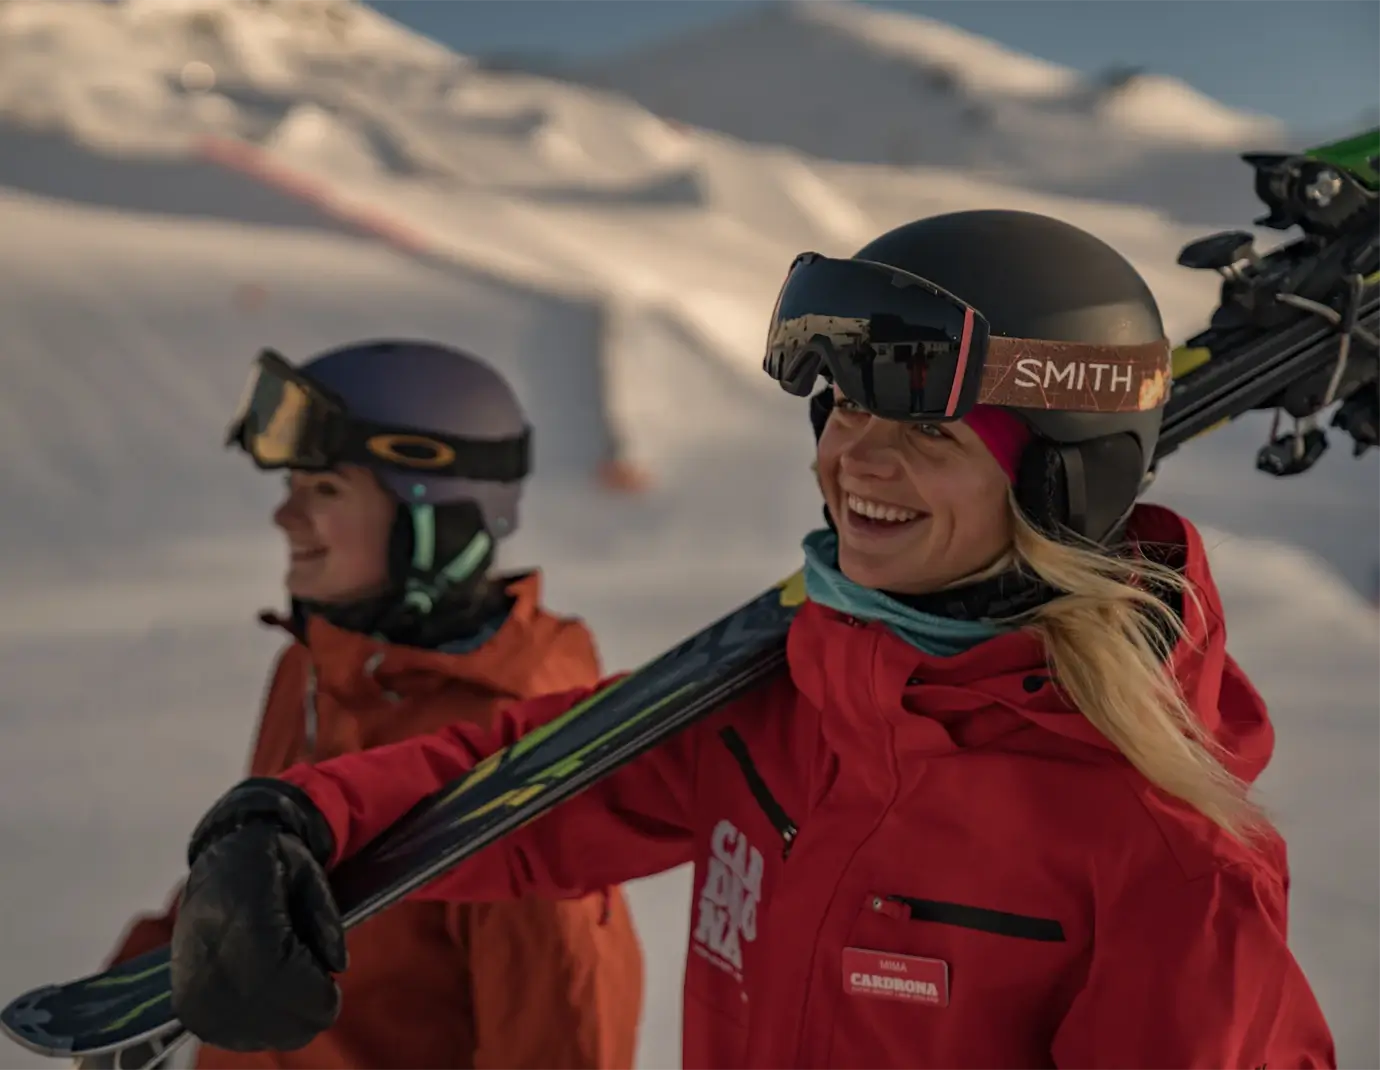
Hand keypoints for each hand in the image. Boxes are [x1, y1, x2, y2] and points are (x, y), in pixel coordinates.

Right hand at [169, 779, 346, 1050]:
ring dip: (283, 1017)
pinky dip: (260, 1022)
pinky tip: (270, 994)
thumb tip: (337, 966)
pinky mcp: (187, 1005)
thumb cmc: (273, 862)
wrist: (225, 858)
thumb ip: (327, 922)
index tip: (331, 982)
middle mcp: (209, 963)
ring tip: (290, 981)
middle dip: (306, 1007)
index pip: (287, 985)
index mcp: (241, 925)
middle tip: (315, 981)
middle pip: (272, 1017)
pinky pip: (232, 1033)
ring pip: (255, 1032)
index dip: (318, 993)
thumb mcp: (309, 874)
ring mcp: (193, 990)